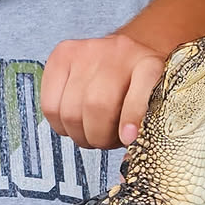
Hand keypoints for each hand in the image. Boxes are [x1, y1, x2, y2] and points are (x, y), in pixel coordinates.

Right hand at [40, 32, 165, 148]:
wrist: (126, 53)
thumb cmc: (139, 86)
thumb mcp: (154, 102)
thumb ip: (146, 126)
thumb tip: (129, 153)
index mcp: (150, 64)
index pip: (141, 88)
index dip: (132, 116)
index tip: (129, 138)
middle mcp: (119, 52)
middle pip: (97, 105)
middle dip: (99, 136)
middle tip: (104, 140)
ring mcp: (88, 51)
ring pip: (71, 111)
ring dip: (79, 134)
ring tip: (90, 131)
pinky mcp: (62, 55)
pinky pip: (51, 106)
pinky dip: (60, 125)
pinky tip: (73, 122)